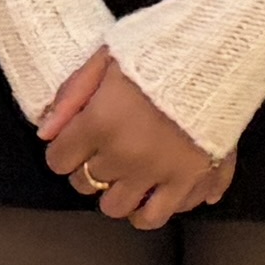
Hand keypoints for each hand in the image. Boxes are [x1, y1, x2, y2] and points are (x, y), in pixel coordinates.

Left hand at [38, 50, 234, 229]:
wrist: (219, 51)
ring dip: (117, 192)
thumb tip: (45, 131)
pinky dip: (151, 208)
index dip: (65, 149)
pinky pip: (158, 216)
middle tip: (105, 149)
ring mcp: (158, 172)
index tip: (76, 140)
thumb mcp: (107, 57)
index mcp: (101, 122)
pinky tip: (153, 190)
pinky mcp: (191, 180)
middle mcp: (125, 155)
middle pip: (86, 184)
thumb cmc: (160, 48)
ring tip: (127, 174)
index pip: (59, 160)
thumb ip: (72, 93)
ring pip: (117, 208)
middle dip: (89, 168)